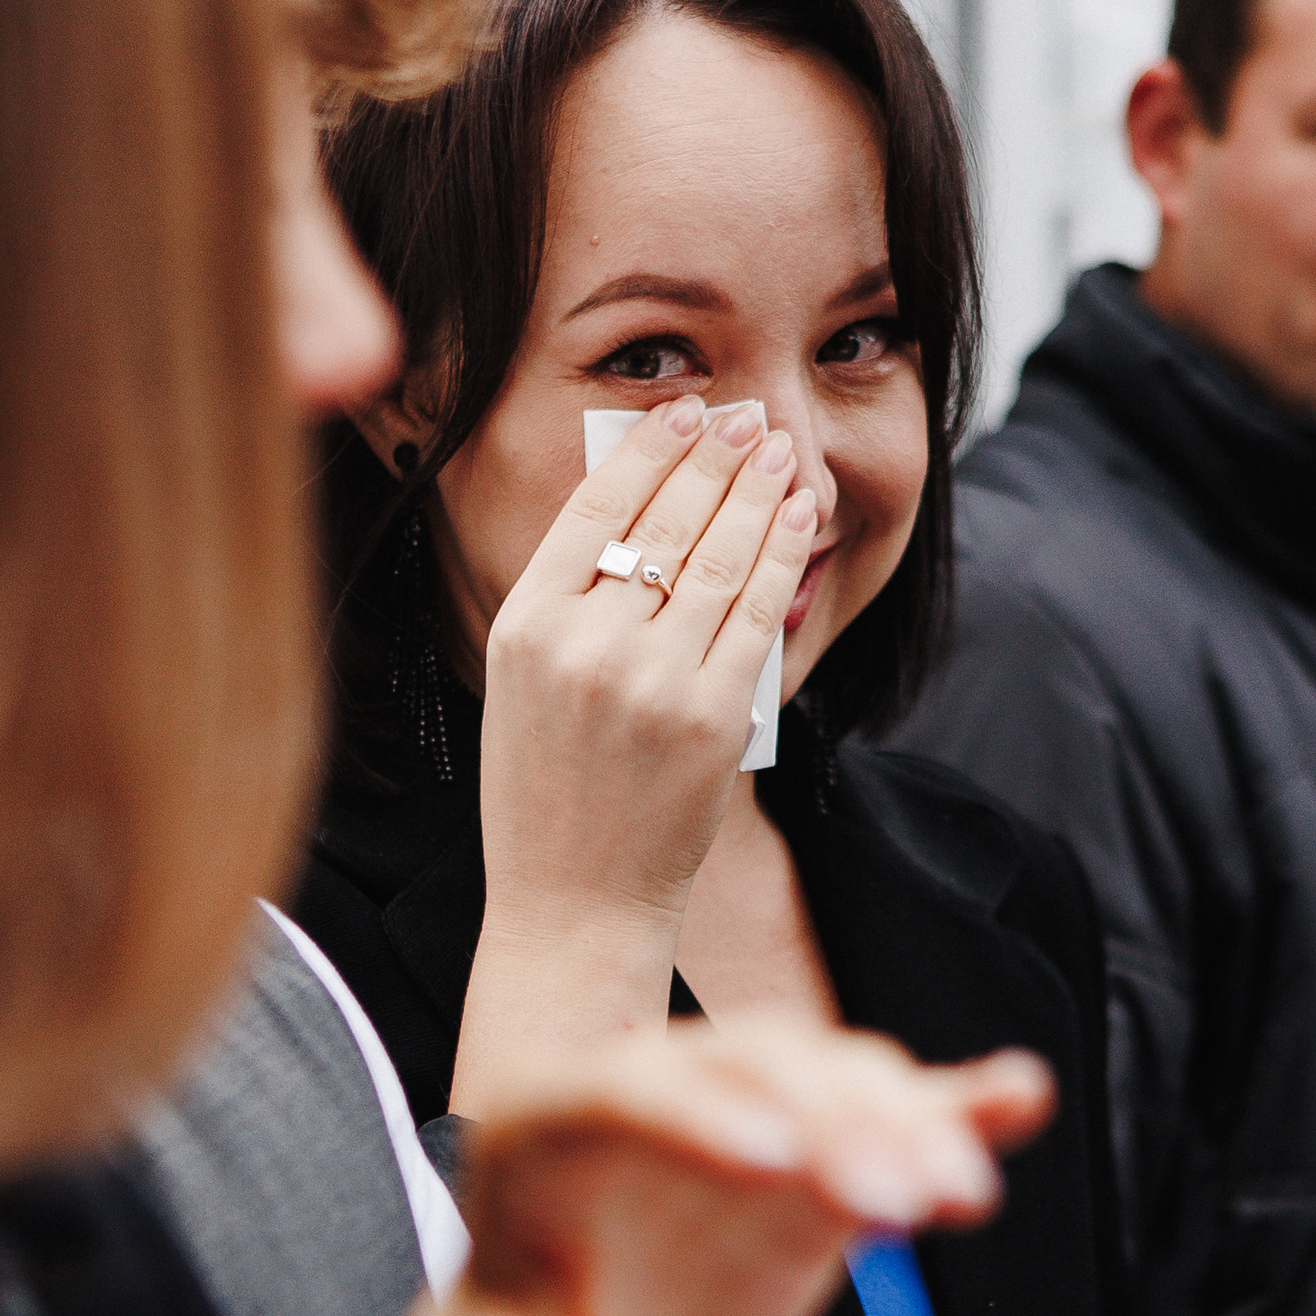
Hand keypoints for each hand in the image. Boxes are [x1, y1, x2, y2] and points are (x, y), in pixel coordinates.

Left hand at [399, 1018, 1054, 1315]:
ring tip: (961, 1197)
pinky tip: (1015, 1100)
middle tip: (903, 1198)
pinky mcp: (814, 1160)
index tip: (777, 1160)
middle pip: (750, 1064)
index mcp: (540, 1131)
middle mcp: (647, 1097)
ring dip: (905, 1123)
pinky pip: (888, 1115)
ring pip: (830, 1078)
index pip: (617, 1089)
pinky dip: (954, 1107)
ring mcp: (742, 1119)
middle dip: (834, 1117)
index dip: (696, 1112)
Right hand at [452, 397, 817, 1108]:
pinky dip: (782, 554)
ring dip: (757, 491)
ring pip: (719, 557)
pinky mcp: (712, 716)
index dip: (649, 448)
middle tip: (744, 416)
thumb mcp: (520, 683)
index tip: (684, 411)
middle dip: (714, 455)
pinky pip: (757, 613)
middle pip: (665, 520)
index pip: (594, 508)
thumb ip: (564, 598)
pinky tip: (796, 516)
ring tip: (776, 450)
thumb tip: (635, 500)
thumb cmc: (545, 794)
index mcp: (524, 628)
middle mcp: (584, 646)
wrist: (576, 904)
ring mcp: (652, 682)